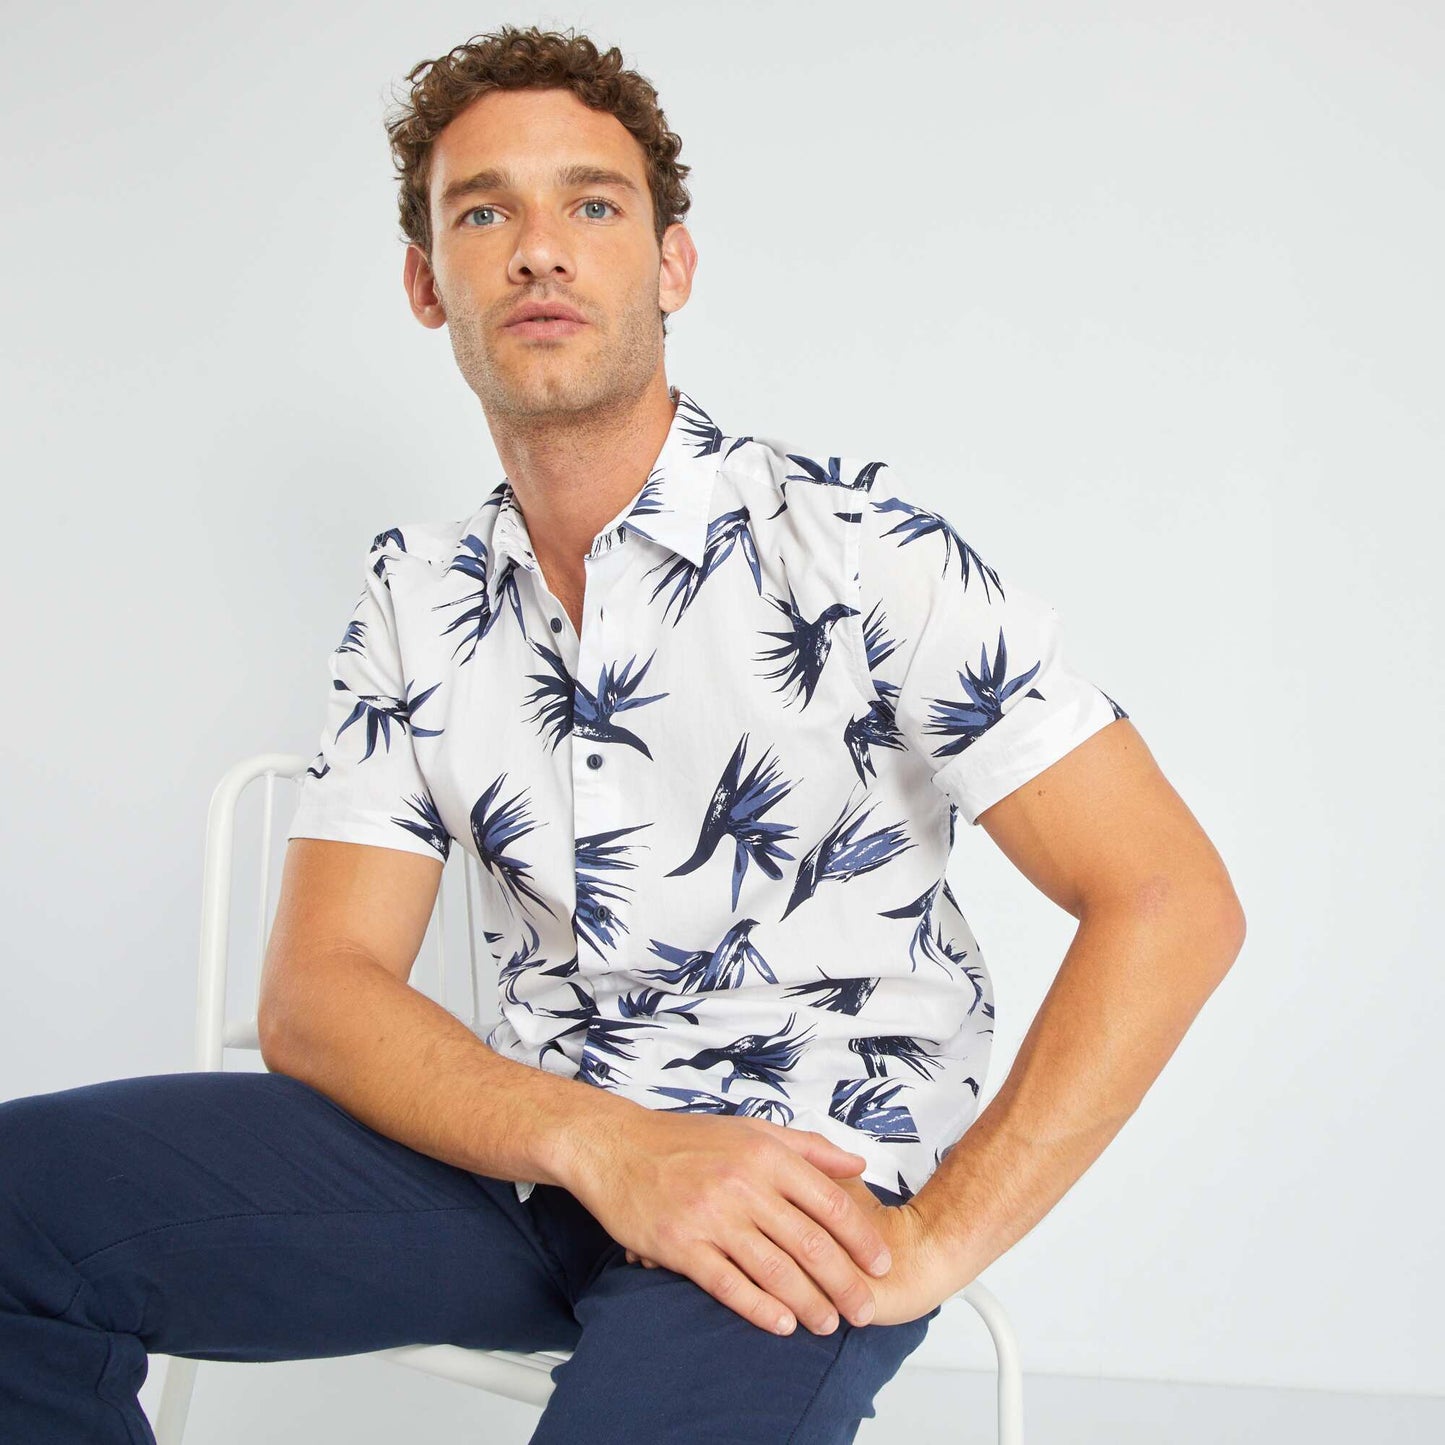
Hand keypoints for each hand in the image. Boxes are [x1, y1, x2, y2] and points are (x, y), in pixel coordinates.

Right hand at [627, 1167, 942, 1327]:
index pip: (829, 1202)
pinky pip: (729, 1285)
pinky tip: (782, 1324)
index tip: (882, 1265)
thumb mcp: (751, 1130)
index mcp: (765, 1154)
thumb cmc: (685, 1139)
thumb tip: (858, 1167)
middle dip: (844, 1282)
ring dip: (809, 1303)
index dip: (861, 1239)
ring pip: (775, 1270)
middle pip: (809, 1243)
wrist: (617, 1147)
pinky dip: (760, 1309)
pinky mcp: (681, 1246)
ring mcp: (712, 1216)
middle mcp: (743, 1184)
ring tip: (829, 1324)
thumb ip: (808, 1148)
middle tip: (864, 1310)